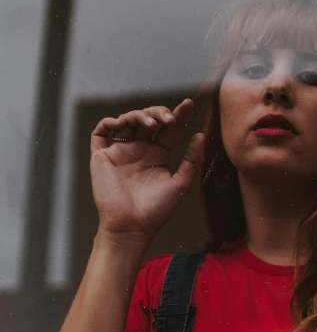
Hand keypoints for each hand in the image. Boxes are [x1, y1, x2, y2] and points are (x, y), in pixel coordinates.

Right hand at [90, 98, 204, 240]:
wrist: (132, 227)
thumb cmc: (156, 210)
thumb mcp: (181, 182)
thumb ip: (192, 159)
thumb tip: (200, 135)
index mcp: (158, 155)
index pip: (168, 129)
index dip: (178, 114)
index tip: (188, 104)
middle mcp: (139, 150)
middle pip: (147, 120)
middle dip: (158, 113)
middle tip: (168, 119)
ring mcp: (120, 151)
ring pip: (126, 121)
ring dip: (138, 115)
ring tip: (150, 124)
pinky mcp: (101, 157)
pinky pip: (100, 133)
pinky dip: (108, 122)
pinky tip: (121, 123)